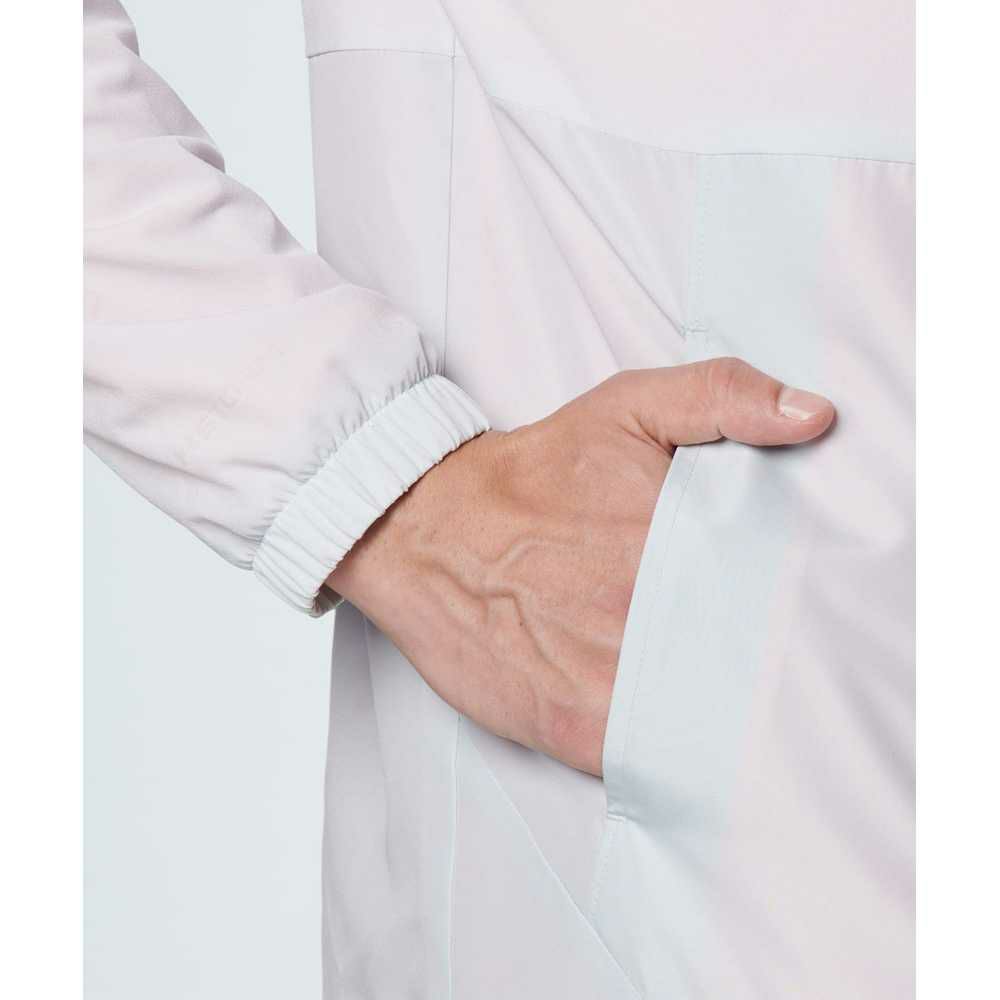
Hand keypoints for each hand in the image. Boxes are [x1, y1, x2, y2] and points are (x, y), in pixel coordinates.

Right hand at [328, 360, 834, 775]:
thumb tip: (816, 417)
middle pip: (754, 657)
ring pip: (713, 717)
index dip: (809, 601)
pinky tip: (694, 731)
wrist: (426, 531)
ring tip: (752, 698)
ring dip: (738, 714)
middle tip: (802, 660)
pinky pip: (659, 759)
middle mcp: (646, 612)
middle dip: (779, 658)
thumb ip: (721, 396)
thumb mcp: (626, 406)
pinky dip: (685, 756)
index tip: (824, 606)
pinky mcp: (576, 729)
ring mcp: (611, 679)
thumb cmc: (532, 473)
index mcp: (675, 537)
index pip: (780, 588)